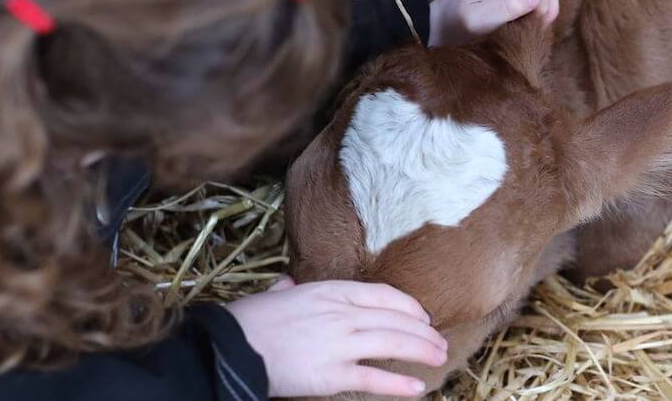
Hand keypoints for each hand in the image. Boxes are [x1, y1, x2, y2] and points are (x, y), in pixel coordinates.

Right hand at [225, 276, 447, 397]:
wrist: (231, 346)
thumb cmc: (249, 320)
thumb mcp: (275, 294)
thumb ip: (288, 289)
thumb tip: (287, 284)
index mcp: (329, 291)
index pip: (383, 295)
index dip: (408, 306)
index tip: (422, 315)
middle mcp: (341, 314)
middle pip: (395, 320)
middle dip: (423, 331)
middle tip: (440, 341)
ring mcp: (339, 344)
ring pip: (393, 343)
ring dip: (421, 350)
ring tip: (439, 357)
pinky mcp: (331, 375)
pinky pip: (374, 379)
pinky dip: (399, 384)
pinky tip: (417, 387)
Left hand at [429, 0, 559, 45]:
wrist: (440, 20)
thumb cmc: (455, 24)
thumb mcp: (476, 21)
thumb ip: (505, 6)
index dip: (542, 7)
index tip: (531, 25)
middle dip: (545, 5)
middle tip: (533, 26)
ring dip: (543, 2)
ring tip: (532, 22)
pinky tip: (530, 14)